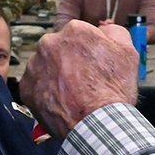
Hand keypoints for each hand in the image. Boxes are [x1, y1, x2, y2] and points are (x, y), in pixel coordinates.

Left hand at [21, 21, 140, 138]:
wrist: (96, 124)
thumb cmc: (113, 91)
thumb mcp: (128, 54)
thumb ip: (114, 33)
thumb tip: (104, 30)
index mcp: (74, 31)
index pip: (79, 34)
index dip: (88, 50)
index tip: (92, 64)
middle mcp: (50, 43)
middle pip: (59, 48)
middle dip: (68, 60)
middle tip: (82, 80)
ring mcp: (35, 65)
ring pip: (45, 65)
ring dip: (55, 75)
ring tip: (71, 93)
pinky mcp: (26, 87)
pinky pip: (35, 85)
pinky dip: (45, 91)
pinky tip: (60, 100)